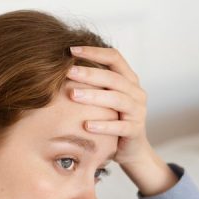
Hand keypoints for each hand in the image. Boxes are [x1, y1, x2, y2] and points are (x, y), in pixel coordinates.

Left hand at [66, 46, 155, 167]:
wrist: (131, 149)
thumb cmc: (112, 119)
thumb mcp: (104, 98)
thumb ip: (92, 83)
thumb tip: (61, 67)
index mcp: (129, 80)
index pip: (114, 57)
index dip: (94, 52)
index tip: (71, 50)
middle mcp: (136, 92)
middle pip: (114, 78)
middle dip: (90, 73)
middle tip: (68, 72)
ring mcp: (138, 111)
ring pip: (118, 100)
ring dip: (94, 96)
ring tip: (73, 95)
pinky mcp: (135, 131)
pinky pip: (120, 126)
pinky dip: (104, 125)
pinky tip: (86, 125)